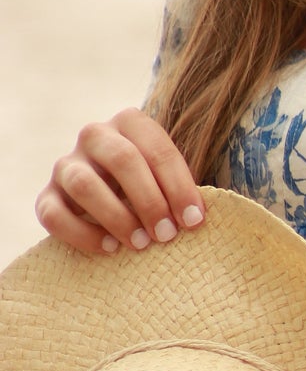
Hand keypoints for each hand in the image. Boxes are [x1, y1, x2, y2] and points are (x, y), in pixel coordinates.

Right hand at [35, 109, 206, 256]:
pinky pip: (54, 215)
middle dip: (149, 200)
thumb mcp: (167, 177)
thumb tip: (194, 219)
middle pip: (122, 160)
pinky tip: (109, 248)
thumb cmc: (151, 186)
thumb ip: (180, 189)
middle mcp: (94, 136)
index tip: (193, 221)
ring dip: (116, 217)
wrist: (109, 197)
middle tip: (167, 234)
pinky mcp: (46, 196)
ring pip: (84, 184)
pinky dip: (82, 234)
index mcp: (129, 122)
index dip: (179, 186)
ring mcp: (65, 165)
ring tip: (140, 243)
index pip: (157, 149)